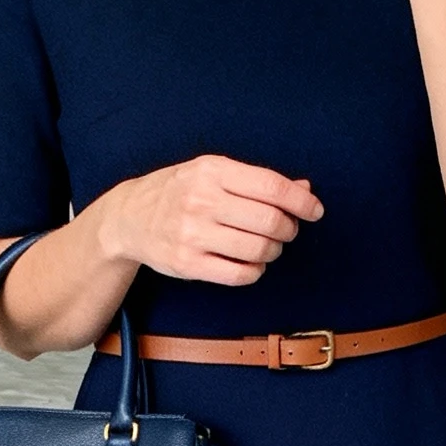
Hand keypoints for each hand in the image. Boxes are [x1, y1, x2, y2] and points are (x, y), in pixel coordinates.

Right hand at [96, 154, 323, 285]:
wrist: (130, 217)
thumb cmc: (179, 191)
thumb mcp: (214, 172)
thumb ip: (258, 181)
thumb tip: (304, 189)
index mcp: (212, 171)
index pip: (271, 186)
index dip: (301, 201)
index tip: (315, 210)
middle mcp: (202, 200)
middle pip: (269, 221)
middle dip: (288, 229)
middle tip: (286, 230)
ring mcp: (193, 234)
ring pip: (258, 250)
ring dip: (273, 251)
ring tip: (267, 246)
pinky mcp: (188, 264)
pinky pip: (240, 275)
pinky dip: (256, 271)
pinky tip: (251, 262)